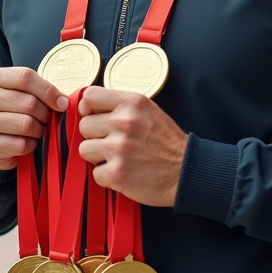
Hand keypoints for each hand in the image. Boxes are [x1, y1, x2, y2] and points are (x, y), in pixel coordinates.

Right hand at [0, 67, 67, 170]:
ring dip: (38, 130)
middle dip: (45, 114)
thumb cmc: (12, 112)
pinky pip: (21, 144)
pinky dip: (30, 145)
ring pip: (26, 124)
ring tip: (35, 131)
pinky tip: (26, 142)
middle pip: (29, 102)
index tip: (62, 103)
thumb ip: (40, 91)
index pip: (26, 77)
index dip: (48, 91)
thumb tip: (62, 101)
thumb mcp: (22, 94)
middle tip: (45, 120)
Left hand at [77, 87, 187, 206]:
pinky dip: (107, 177)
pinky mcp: (117, 173)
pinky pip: (95, 173)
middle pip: (84, 125)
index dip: (87, 108)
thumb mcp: (148, 111)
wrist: (186, 171)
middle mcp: (124, 122)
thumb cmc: (166, 142)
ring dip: (98, 156)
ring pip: (84, 149)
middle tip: (113, 142)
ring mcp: (119, 148)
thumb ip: (120, 107)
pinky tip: (124, 172)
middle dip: (95, 136)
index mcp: (132, 103)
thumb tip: (88, 107)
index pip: (90, 95)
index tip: (93, 116)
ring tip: (117, 158)